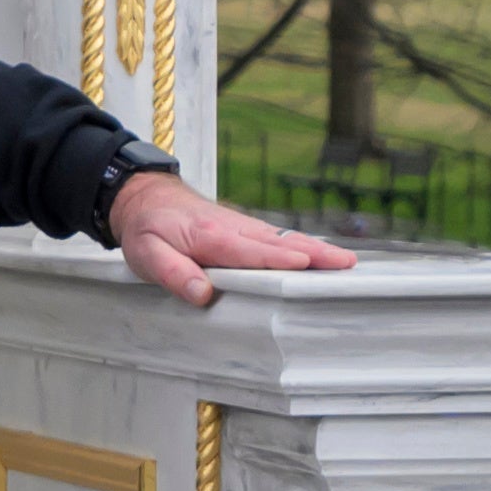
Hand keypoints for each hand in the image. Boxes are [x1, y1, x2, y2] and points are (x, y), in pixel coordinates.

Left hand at [111, 172, 356, 306]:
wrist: (145, 196)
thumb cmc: (147, 228)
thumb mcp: (146, 254)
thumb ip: (173, 273)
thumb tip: (203, 294)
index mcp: (210, 236)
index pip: (249, 250)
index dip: (277, 258)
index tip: (306, 262)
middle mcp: (233, 228)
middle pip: (279, 242)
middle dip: (314, 253)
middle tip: (346, 264)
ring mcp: (242, 227)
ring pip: (283, 238)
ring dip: (315, 249)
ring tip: (346, 263)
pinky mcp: (244, 230)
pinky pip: (277, 238)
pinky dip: (302, 246)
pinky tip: (320, 257)